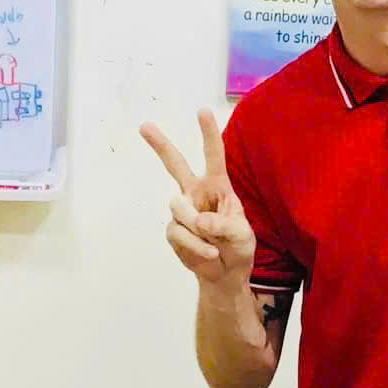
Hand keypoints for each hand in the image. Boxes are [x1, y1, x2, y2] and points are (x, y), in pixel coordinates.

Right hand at [140, 109, 256, 286]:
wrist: (224, 275)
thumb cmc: (238, 248)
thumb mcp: (242, 236)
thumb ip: (224, 225)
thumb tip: (197, 221)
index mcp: (218, 187)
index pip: (213, 156)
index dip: (208, 134)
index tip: (202, 111)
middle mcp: (196, 194)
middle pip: (176, 165)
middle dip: (160, 145)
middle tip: (145, 126)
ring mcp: (182, 212)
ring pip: (179, 210)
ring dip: (199, 231)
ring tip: (215, 245)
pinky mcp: (173, 230)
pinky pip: (178, 233)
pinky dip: (195, 247)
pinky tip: (208, 253)